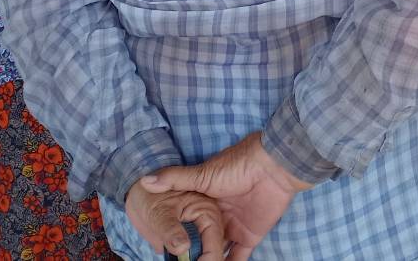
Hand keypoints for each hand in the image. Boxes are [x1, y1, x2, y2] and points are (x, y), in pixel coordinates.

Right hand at [142, 132, 310, 260]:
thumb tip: (144, 180)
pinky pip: (238, 258)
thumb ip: (175, 178)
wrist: (273, 167)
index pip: (188, 223)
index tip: (161, 249)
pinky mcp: (250, 237)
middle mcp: (218, 217)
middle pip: (202, 241)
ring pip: (218, 252)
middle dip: (192, 255)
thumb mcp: (202, 174)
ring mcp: (234, 227)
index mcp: (205, 202)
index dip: (176, 236)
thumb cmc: (237, 166)